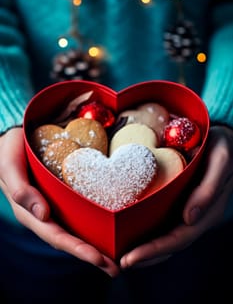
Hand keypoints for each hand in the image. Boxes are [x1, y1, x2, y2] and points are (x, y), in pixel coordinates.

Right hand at [0, 128, 119, 276]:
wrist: (14, 141)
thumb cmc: (9, 151)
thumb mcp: (10, 165)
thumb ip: (20, 188)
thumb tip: (42, 214)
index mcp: (29, 212)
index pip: (55, 236)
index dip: (76, 248)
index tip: (98, 258)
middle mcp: (43, 214)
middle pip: (68, 240)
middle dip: (91, 256)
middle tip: (115, 268)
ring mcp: (53, 207)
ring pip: (74, 231)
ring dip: (94, 246)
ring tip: (116, 259)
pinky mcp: (61, 198)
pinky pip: (77, 214)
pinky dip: (92, 226)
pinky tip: (107, 230)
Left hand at [120, 125, 232, 268]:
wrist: (224, 141)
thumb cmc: (223, 148)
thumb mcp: (220, 161)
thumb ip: (209, 189)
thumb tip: (189, 218)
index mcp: (206, 212)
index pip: (178, 238)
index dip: (154, 250)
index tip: (130, 258)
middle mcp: (195, 217)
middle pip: (169, 245)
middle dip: (144, 256)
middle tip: (118, 262)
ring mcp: (186, 211)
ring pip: (164, 237)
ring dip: (143, 249)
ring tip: (118, 255)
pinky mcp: (178, 202)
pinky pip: (161, 221)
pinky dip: (146, 231)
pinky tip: (128, 232)